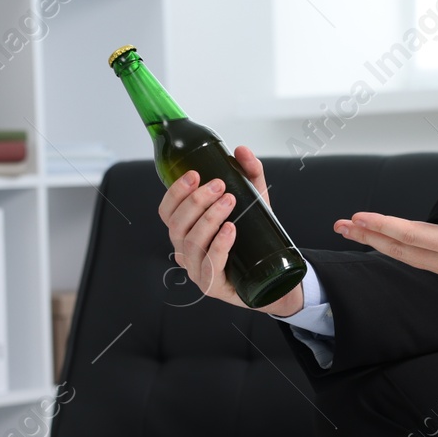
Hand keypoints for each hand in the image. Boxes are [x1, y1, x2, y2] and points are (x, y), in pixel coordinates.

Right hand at [157, 144, 303, 316]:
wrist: (271, 274)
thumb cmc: (253, 237)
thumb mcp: (253, 200)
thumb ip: (249, 173)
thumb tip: (241, 150)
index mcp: (186, 230)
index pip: (166, 211)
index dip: (175, 193)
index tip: (195, 175)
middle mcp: (185, 250)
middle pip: (177, 225)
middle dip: (196, 202)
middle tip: (219, 185)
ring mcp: (197, 270)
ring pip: (192, 243)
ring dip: (209, 219)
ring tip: (230, 201)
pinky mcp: (213, 286)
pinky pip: (210, 266)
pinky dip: (219, 245)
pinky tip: (231, 230)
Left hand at [333, 181, 437, 292]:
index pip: (412, 235)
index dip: (383, 225)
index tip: (360, 217)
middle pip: (399, 249)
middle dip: (367, 236)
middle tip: (341, 225)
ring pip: (404, 256)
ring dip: (377, 243)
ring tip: (354, 231)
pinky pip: (415, 258)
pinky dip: (394, 248)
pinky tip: (385, 241)